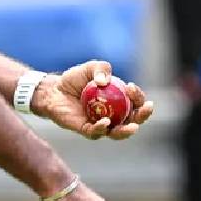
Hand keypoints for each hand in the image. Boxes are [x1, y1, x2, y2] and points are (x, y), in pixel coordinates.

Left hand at [32, 60, 153, 140]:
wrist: (54, 90)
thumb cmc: (74, 78)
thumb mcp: (90, 67)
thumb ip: (101, 68)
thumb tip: (104, 81)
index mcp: (119, 100)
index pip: (135, 101)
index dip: (138, 96)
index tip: (131, 87)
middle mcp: (114, 114)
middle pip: (133, 120)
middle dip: (143, 116)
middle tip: (146, 109)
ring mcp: (101, 124)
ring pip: (118, 133)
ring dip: (127, 131)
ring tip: (132, 127)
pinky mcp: (87, 130)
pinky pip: (97, 133)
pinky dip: (102, 129)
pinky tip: (104, 123)